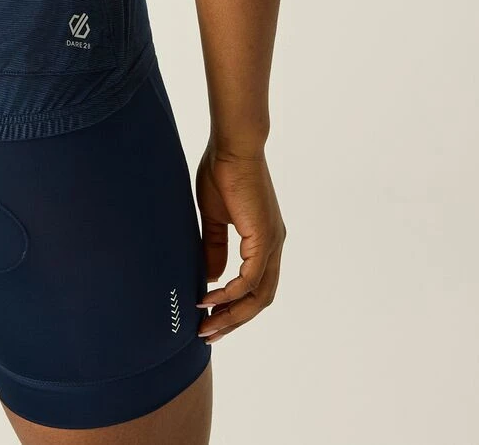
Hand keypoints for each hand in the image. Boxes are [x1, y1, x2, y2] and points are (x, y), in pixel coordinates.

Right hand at [195, 141, 284, 341]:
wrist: (232, 145)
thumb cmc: (222, 171)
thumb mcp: (215, 216)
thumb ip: (215, 246)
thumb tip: (213, 278)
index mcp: (264, 240)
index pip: (256, 286)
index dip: (235, 306)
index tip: (210, 318)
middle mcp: (273, 245)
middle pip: (260, 299)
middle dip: (233, 321)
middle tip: (207, 333)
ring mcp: (272, 242)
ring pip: (258, 295)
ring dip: (232, 314)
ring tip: (206, 325)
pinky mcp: (264, 237)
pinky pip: (250, 278)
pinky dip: (230, 294)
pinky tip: (209, 299)